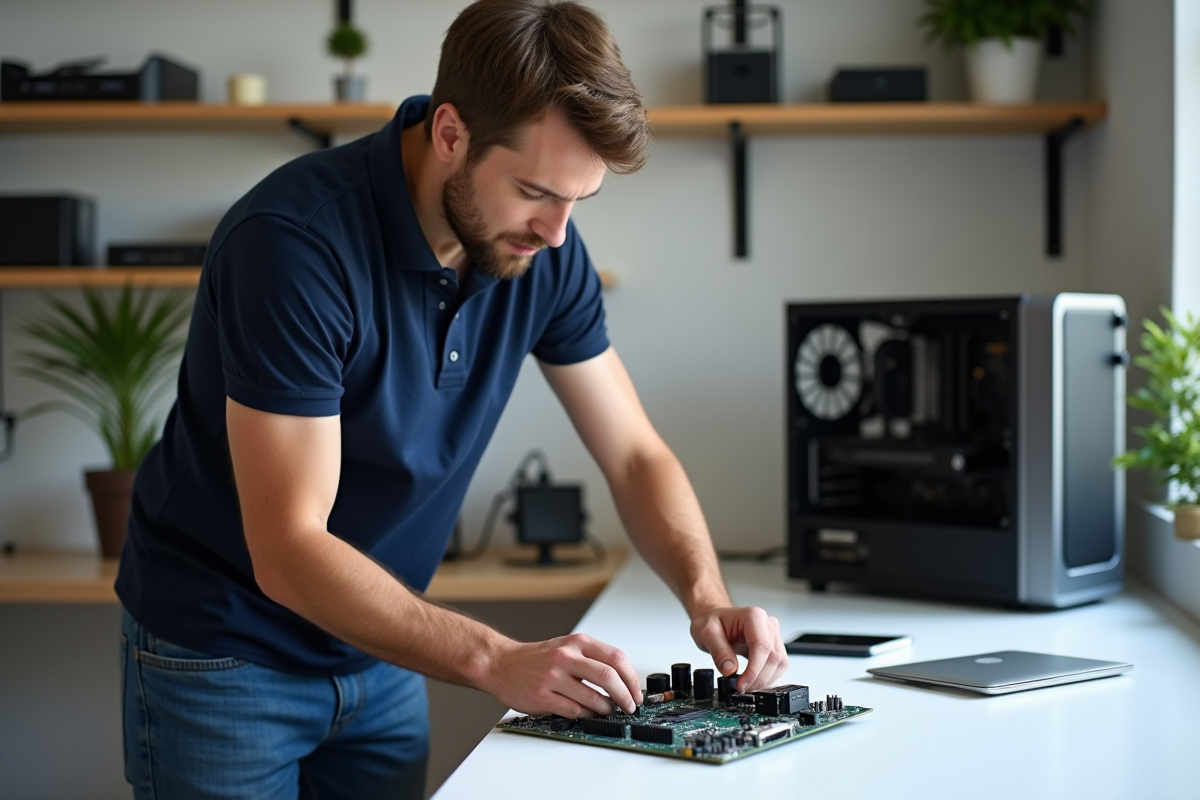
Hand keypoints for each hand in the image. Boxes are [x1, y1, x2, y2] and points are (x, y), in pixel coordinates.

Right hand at [480, 633, 642, 717]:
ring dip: (606, 708)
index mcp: (576, 642)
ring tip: (607, 710)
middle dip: (625, 696)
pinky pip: (574, 710)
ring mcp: (553, 677)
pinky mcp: (543, 696)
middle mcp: (566, 657)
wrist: (502, 664)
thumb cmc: (537, 659)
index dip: (631, 677)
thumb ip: (592, 658)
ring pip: (593, 697)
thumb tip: (622, 679)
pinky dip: (587, 715)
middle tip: (629, 705)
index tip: (635, 690)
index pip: (616, 657)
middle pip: (608, 677)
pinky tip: (588, 713)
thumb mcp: (566, 646)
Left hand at [689, 606, 787, 692]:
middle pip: (774, 657)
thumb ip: (719, 652)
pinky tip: (754, 681)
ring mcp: (773, 635)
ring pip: (780, 663)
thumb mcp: (707, 634)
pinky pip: (778, 665)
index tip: (742, 684)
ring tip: (746, 686)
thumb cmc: (711, 621)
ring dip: (765, 679)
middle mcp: (767, 624)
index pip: (762, 646)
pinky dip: (767, 677)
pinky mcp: (774, 645)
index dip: (754, 670)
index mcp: (754, 616)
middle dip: (759, 678)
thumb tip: (730, 671)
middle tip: (741, 688)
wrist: (714, 617)